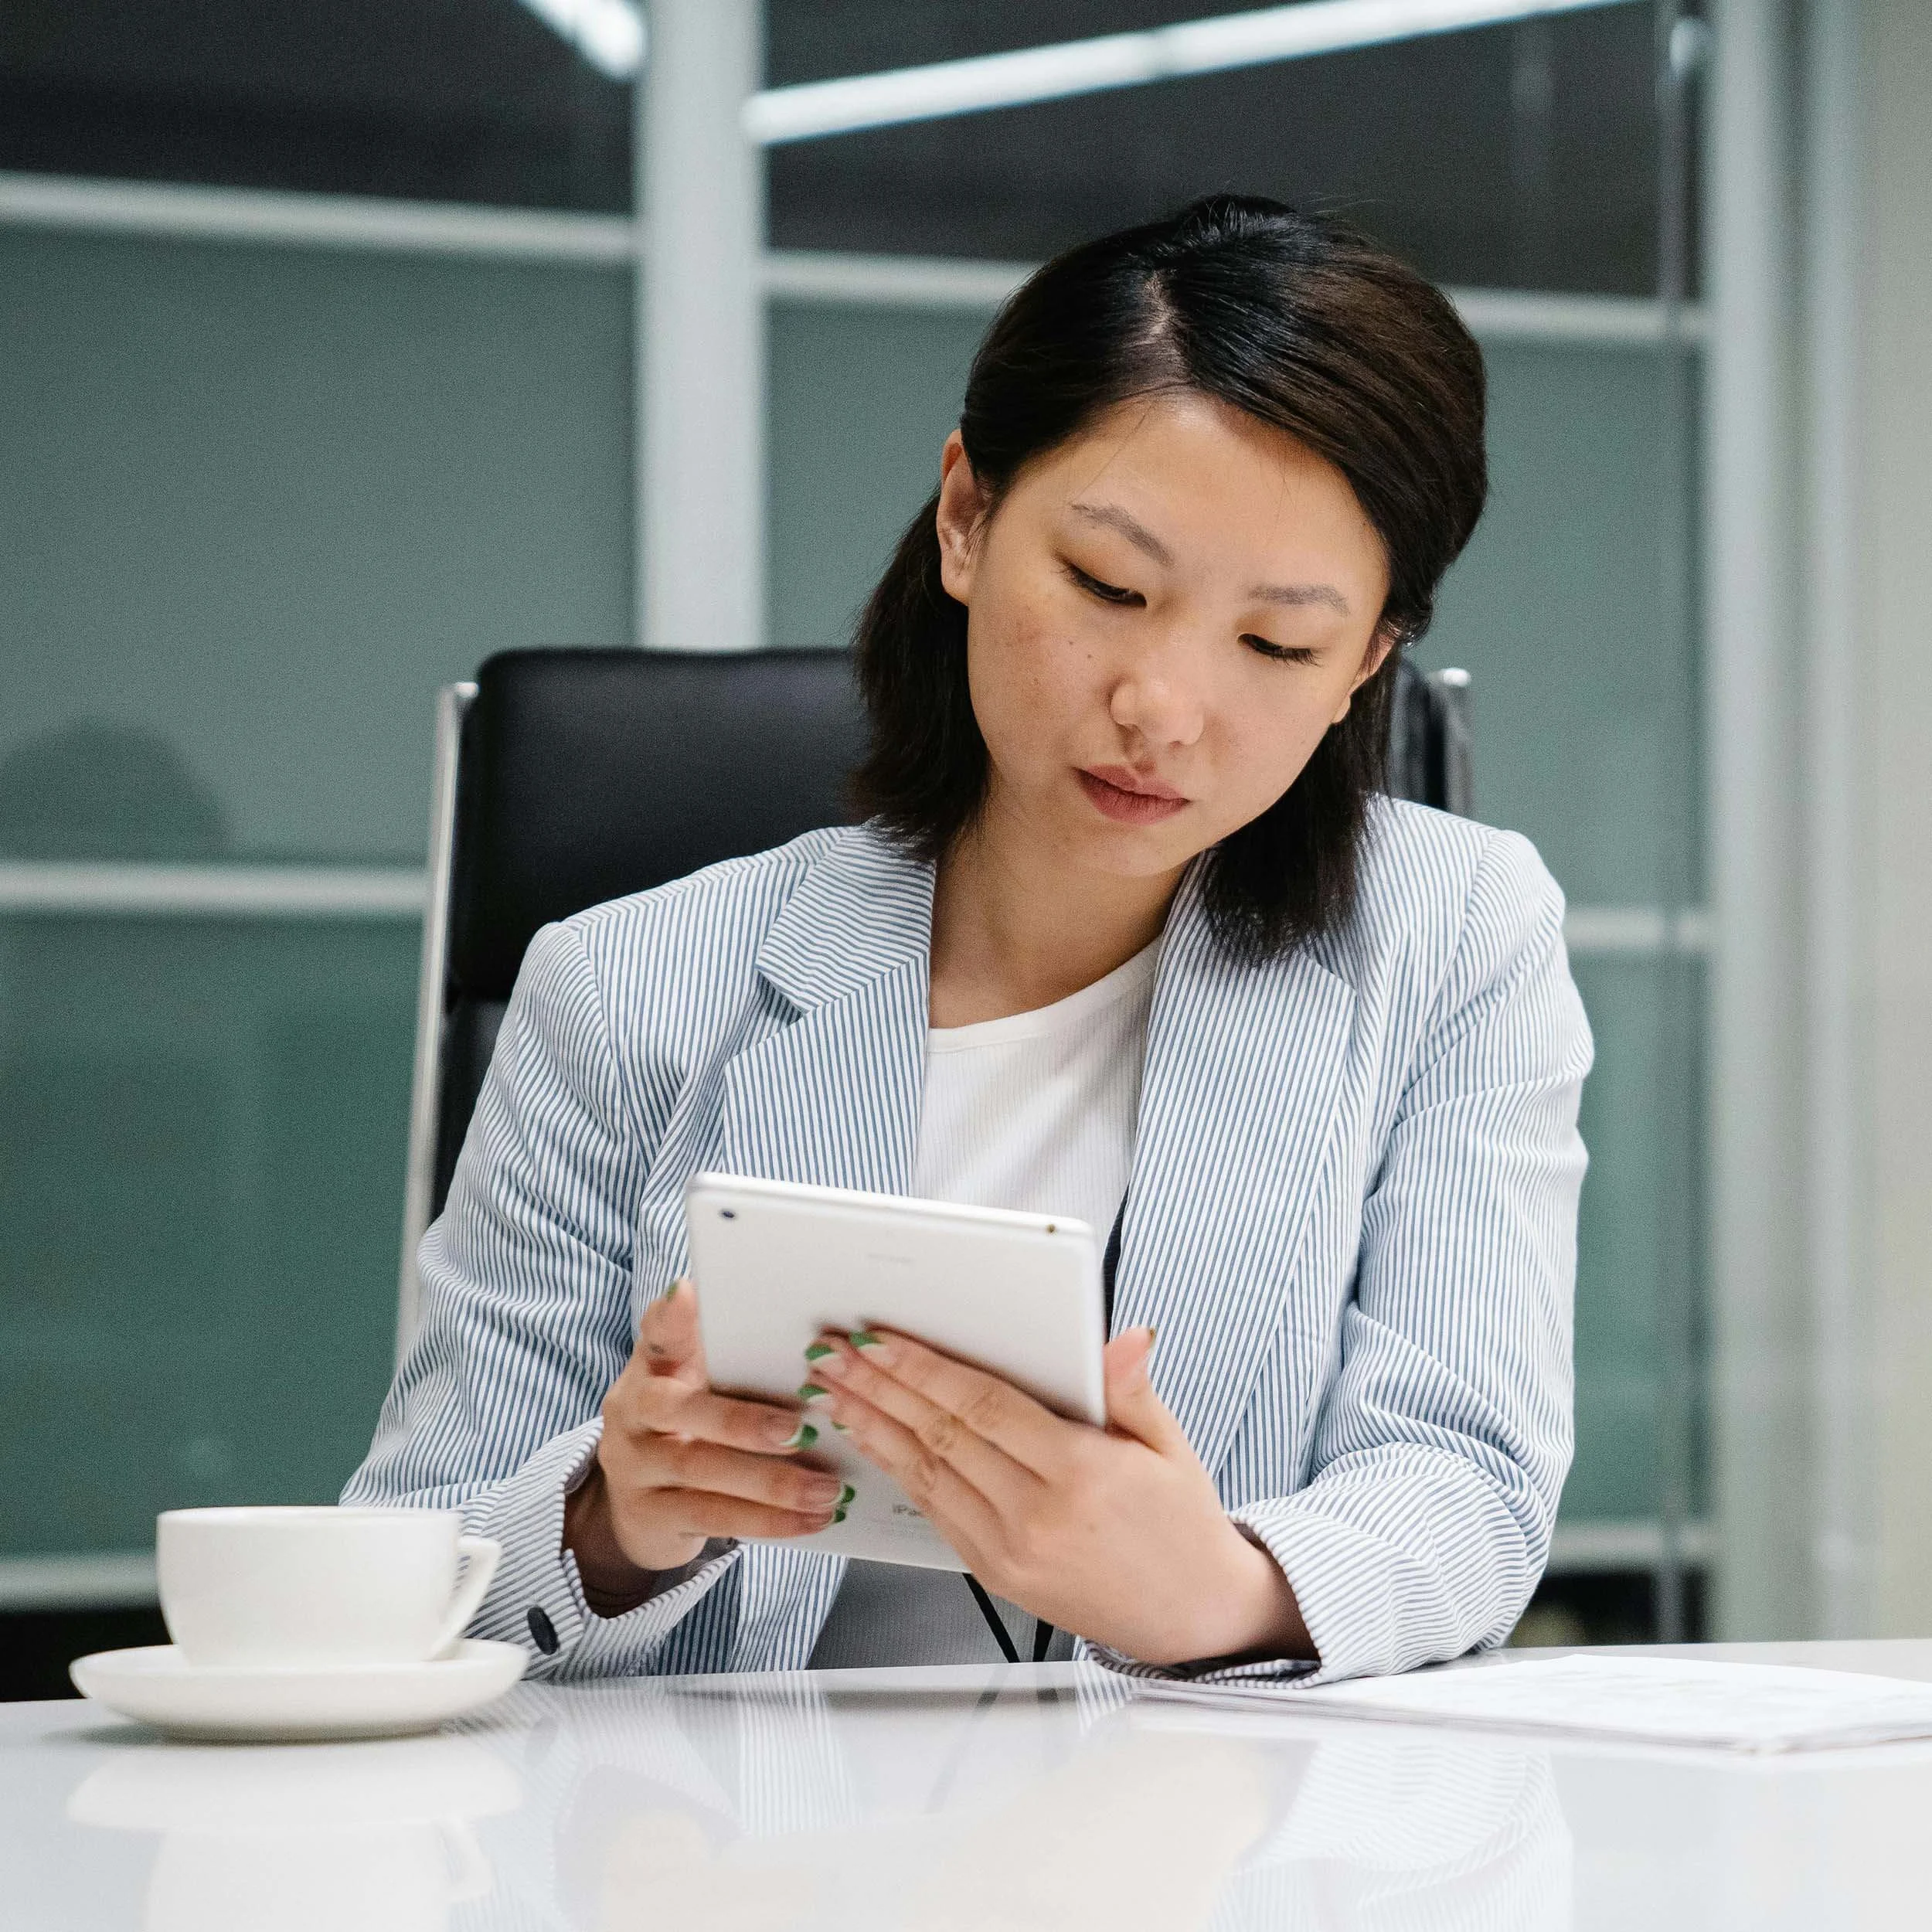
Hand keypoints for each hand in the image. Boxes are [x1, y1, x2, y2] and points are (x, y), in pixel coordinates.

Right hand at [564, 1281, 847, 1600]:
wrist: (641, 1504)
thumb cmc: (689, 1427)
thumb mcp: (696, 1387)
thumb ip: (730, 1361)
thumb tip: (807, 1341)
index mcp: (650, 1368)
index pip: (657, 1334)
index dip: (671, 1316)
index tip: (688, 1292)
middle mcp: (631, 1412)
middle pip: (681, 1410)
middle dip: (743, 1422)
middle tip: (801, 1431)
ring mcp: (634, 1466)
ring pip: (703, 1471)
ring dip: (773, 1484)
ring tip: (827, 1490)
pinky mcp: (650, 1515)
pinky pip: (713, 1518)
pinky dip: (768, 1521)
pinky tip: (811, 1520)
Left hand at [808, 1327, 1314, 1666]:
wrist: (1191, 1615)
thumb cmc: (1181, 1523)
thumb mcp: (1170, 1446)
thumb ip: (1132, 1389)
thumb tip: (1127, 1337)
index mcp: (1082, 1474)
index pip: (984, 1407)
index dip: (926, 1369)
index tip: (881, 1338)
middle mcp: (1038, 1517)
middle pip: (941, 1436)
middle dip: (879, 1388)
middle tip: (833, 1351)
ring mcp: (1010, 1551)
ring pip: (925, 1474)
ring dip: (872, 1425)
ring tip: (832, 1388)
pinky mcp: (996, 1573)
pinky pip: (934, 1510)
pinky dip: (896, 1469)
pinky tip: (871, 1437)